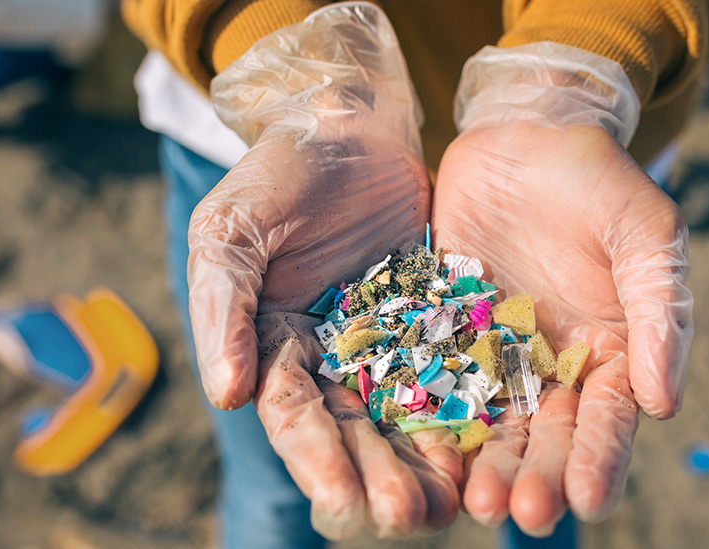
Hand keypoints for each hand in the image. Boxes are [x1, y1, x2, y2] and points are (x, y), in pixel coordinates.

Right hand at [187, 4, 460, 538]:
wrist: (348, 125)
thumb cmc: (278, 172)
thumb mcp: (231, 231)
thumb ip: (222, 309)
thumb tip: (226, 395)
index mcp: (274, 344)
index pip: (294, 415)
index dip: (317, 461)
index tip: (344, 504)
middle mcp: (331, 355)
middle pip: (355, 430)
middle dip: (380, 476)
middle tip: (410, 517)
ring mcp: (386, 340)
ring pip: (406, 412)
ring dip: (425, 460)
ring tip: (454, 503)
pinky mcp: (434, 318)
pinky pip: (451, 368)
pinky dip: (464, 407)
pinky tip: (486, 444)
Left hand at [434, 123, 691, 533]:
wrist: (523, 137)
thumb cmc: (597, 180)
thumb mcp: (645, 233)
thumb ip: (660, 313)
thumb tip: (666, 404)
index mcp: (613, 350)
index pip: (609, 418)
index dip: (601, 459)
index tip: (588, 499)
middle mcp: (554, 365)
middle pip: (548, 435)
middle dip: (538, 476)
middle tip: (523, 513)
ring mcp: (497, 353)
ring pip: (492, 423)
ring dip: (485, 465)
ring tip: (474, 501)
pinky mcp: (447, 332)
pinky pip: (438, 382)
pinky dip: (433, 419)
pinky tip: (424, 455)